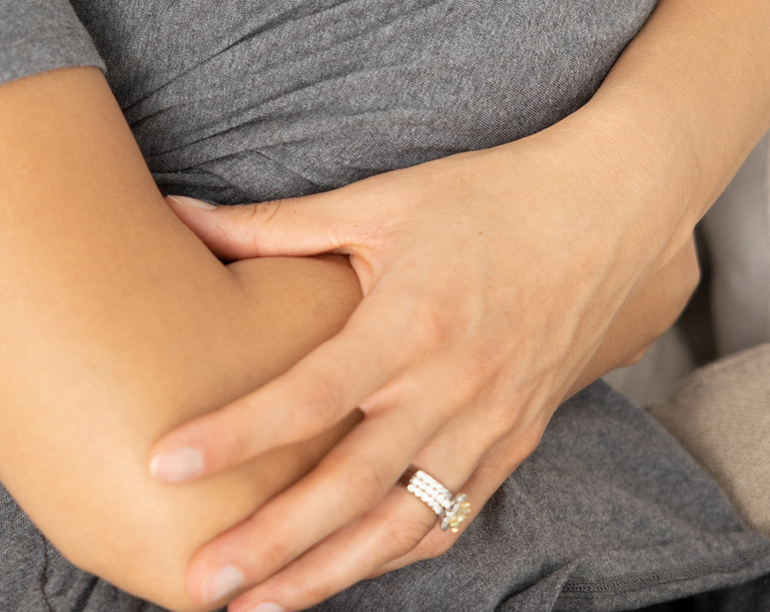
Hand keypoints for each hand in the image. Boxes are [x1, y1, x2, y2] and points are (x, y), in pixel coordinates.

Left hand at [148, 113, 698, 610]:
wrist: (603, 217)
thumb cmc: (482, 198)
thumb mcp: (377, 200)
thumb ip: (274, 224)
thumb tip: (178, 213)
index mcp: (411, 322)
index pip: (310, 397)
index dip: (237, 435)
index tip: (166, 465)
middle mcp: (451, 387)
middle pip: (350, 487)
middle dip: (272, 544)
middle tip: (203, 582)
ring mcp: (489, 426)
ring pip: (401, 524)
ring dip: (327, 573)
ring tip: (257, 607)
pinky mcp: (513, 444)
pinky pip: (448, 519)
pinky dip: (394, 555)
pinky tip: (341, 574)